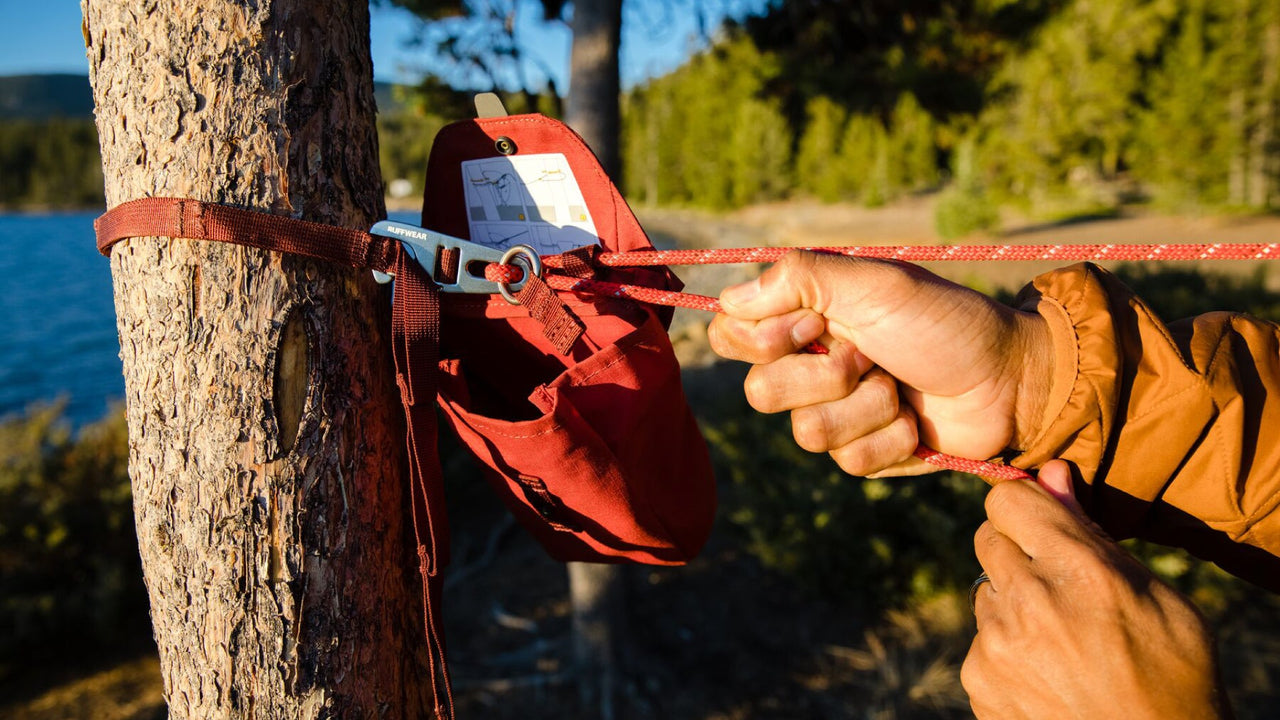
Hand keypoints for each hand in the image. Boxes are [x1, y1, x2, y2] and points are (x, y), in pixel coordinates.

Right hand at [707, 251, 1051, 475]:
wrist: (1010, 378)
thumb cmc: (945, 320)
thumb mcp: (876, 284)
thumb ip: (800, 278)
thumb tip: (728, 299)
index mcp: (802, 317)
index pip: (730, 334)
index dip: (762, 338)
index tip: (815, 324)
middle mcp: (809, 365)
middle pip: (760, 392)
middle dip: (826, 376)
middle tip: (870, 355)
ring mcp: (835, 413)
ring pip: (805, 434)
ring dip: (867, 407)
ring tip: (900, 387)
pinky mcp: (864, 454)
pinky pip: (849, 462)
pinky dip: (891, 438)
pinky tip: (916, 420)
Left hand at [964, 460, 1229, 719]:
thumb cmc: (1174, 676)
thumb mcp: (1159, 598)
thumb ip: (1093, 532)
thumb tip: (1050, 472)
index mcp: (1079, 571)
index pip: (1007, 499)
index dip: (1025, 507)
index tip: (1040, 522)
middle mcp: (1028, 602)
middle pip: (988, 539)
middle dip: (1018, 551)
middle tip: (1057, 584)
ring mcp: (996, 644)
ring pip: (984, 592)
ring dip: (1012, 603)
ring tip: (1060, 638)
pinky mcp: (979, 679)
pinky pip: (980, 640)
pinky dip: (1006, 649)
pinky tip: (1046, 671)